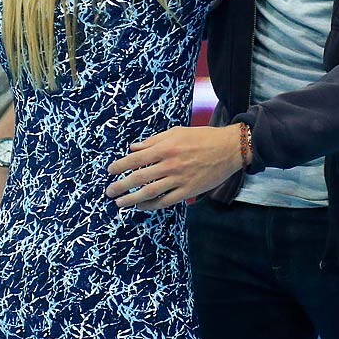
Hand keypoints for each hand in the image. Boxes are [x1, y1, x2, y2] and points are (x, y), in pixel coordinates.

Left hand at [104, 125, 240, 209]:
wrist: (229, 148)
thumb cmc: (202, 137)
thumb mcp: (177, 132)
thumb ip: (154, 140)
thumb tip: (134, 147)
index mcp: (166, 148)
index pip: (136, 159)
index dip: (120, 166)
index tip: (110, 171)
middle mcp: (170, 164)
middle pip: (139, 178)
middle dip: (120, 185)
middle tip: (109, 191)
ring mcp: (179, 179)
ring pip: (150, 192)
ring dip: (132, 199)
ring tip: (120, 203)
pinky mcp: (188, 191)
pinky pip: (166, 201)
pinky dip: (151, 205)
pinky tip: (142, 206)